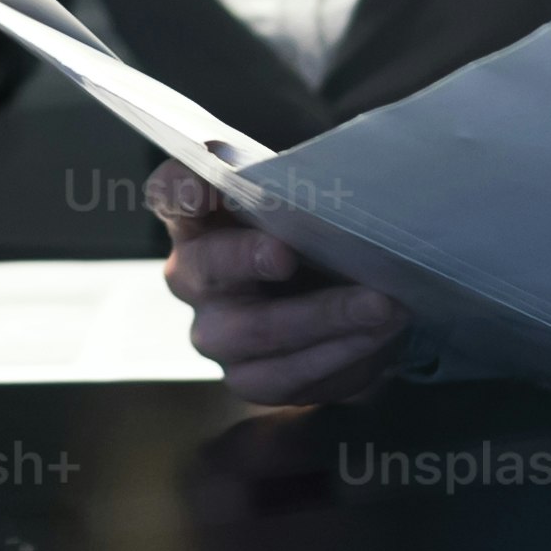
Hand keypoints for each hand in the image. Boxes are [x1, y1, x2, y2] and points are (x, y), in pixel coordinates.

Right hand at [154, 164, 406, 402]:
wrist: (339, 295)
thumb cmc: (310, 233)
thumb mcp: (303, 200)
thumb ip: (297, 186)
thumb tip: (333, 174)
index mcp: (197, 218)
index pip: (170, 194)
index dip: (181, 189)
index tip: (204, 184)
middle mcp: (192, 276)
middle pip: (203, 267)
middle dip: (245, 258)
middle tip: (285, 254)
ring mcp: (214, 332)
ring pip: (253, 330)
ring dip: (322, 316)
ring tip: (380, 304)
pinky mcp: (247, 376)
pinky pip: (284, 375)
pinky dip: (336, 354)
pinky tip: (375, 335)